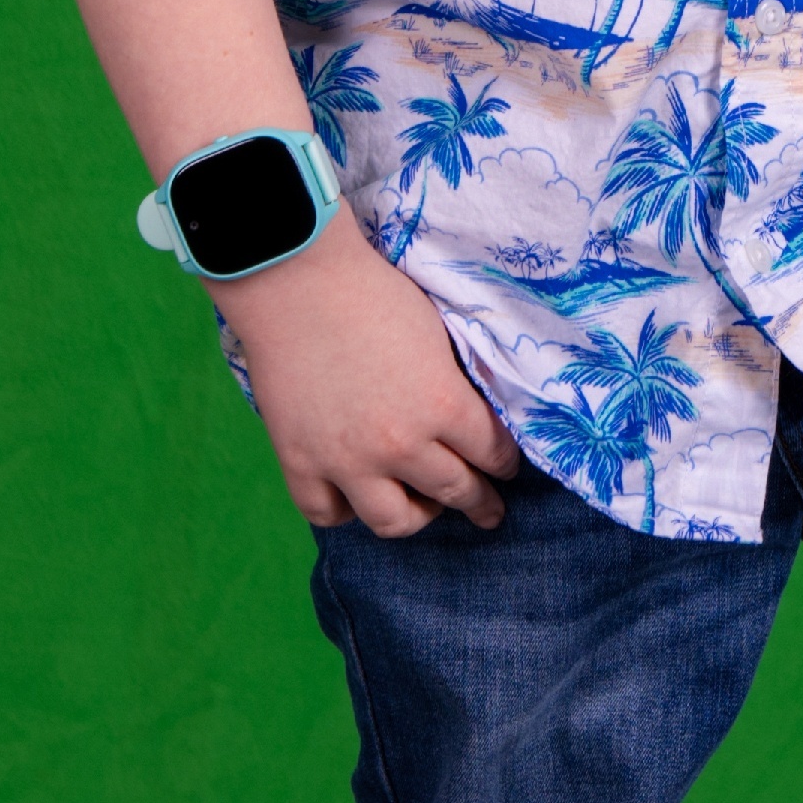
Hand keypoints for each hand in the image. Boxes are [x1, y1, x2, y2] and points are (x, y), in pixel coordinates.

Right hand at [221, 209, 522, 533]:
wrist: (296, 281)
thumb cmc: (371, 292)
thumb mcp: (435, 335)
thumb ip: (451, 385)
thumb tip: (465, 417)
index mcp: (442, 404)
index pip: (491, 453)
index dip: (504, 464)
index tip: (506, 470)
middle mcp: (400, 444)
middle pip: (454, 491)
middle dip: (480, 503)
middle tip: (488, 510)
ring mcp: (346, 461)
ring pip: (395, 522)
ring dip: (417, 516)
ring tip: (422, 506)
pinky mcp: (300, 464)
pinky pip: (328, 514)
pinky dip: (344, 510)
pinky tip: (354, 496)